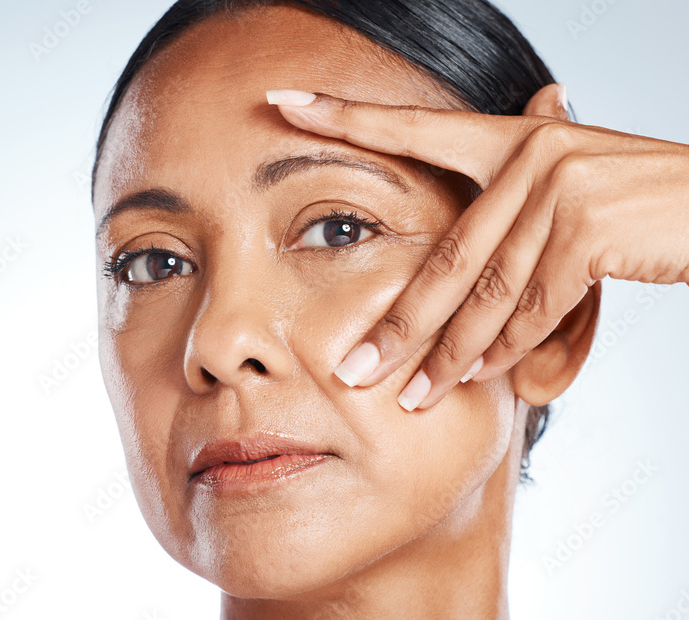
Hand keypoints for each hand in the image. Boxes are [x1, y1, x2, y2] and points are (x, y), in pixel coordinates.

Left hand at [267, 86, 688, 410]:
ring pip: (486, 291)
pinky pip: (533, 304)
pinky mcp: (588, 225)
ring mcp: (558, 186)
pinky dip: (505, 347)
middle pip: (445, 254)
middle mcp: (528, 153)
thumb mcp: (572, 198)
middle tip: (353, 366)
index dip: (345, 115)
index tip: (284, 102)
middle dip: (398, 321)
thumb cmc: (645, 206)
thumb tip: (480, 325)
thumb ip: (516, 228)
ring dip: (448, 354)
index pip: (413, 128)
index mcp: (511, 138)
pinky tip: (476, 377)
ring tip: (413, 395)